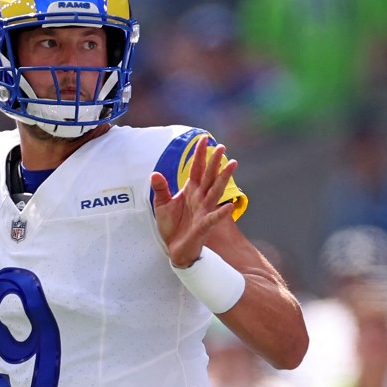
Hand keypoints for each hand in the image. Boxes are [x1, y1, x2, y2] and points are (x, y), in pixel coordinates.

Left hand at [150, 136, 236, 266]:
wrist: (175, 248)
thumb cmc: (172, 226)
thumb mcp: (162, 204)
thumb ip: (161, 188)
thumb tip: (154, 173)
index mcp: (191, 190)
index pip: (196, 169)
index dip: (199, 154)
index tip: (204, 138)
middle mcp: (200, 198)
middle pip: (209, 176)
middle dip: (215, 161)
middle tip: (222, 147)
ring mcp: (203, 210)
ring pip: (215, 191)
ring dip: (223, 178)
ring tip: (232, 164)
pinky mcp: (203, 225)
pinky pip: (213, 218)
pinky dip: (221, 213)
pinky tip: (228, 206)